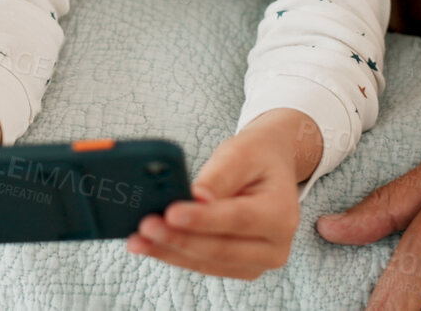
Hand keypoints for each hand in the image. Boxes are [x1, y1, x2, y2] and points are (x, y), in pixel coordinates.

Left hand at [126, 109, 309, 279]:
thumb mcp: (241, 152)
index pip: (238, 218)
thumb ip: (219, 176)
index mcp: (281, 214)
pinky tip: (150, 244)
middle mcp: (275, 246)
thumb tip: (194, 199)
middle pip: (220, 248)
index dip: (202, 219)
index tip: (170, 212)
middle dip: (178, 239)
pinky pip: (202, 264)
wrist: (270, 167)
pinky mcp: (237, 267)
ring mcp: (257, 262)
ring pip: (207, 262)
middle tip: (145, 226)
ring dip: (169, 251)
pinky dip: (174, 254)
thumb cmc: (256, 157)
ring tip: (138, 239)